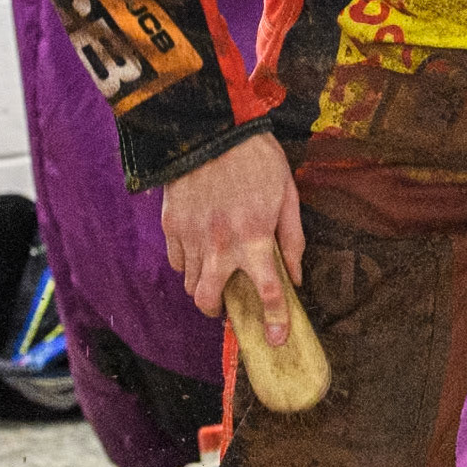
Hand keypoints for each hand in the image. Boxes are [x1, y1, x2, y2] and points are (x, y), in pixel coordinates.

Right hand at [161, 132, 304, 345]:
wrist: (209, 126)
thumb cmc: (255, 157)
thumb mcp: (287, 194)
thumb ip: (292, 239)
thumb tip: (296, 275)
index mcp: (255, 238)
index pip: (268, 293)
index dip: (274, 321)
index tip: (276, 339)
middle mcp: (220, 245)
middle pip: (209, 301)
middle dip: (218, 313)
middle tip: (228, 306)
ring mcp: (191, 237)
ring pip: (189, 283)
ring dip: (203, 285)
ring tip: (215, 271)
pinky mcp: (171, 225)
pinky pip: (175, 260)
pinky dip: (187, 263)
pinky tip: (199, 249)